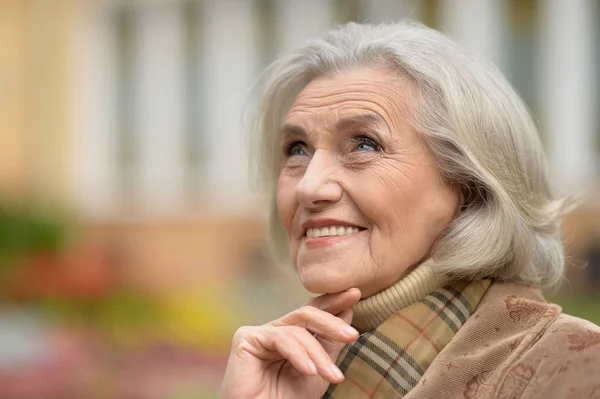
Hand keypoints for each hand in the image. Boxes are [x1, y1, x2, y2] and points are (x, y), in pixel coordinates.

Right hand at [219, 288, 360, 398]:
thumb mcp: (319, 371)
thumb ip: (330, 343)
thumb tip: (347, 310)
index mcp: (292, 335)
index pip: (313, 312)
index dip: (333, 302)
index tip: (355, 294)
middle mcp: (276, 330)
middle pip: (306, 314)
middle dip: (332, 322)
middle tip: (352, 334)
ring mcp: (260, 333)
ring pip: (297, 330)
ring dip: (318, 354)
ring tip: (333, 377)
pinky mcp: (246, 338)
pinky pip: (280, 339)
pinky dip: (299, 355)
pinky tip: (310, 371)